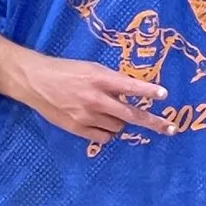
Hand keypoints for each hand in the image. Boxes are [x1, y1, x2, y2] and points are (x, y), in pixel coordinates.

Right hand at [14, 48, 165, 145]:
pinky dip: (106, 132)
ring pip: (118, 127)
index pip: (130, 86)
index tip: (164, 95)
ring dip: (119, 121)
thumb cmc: (66, 71)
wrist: (35, 81)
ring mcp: (86, 116)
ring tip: (106, 111)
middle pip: (131, 115)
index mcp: (99, 78)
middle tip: (170, 128)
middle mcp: (95, 98)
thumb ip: (111, 81)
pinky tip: (98, 122)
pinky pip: (104, 137)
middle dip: (153, 122)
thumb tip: (132, 94)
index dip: (148, 91)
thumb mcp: (90, 68)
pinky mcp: (77, 128)